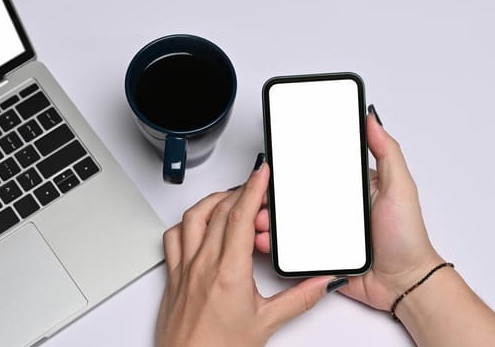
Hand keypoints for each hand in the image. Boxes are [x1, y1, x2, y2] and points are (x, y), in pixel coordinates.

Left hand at [156, 159, 336, 346]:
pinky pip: (172, 238)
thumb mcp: (266, 323)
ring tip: (229, 199)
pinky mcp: (172, 275)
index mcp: (228, 272)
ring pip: (193, 217)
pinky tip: (198, 226)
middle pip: (219, 211)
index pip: (239, 217)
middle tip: (256, 190)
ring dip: (212, 201)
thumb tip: (322, 282)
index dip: (253, 188)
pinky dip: (186, 224)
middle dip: (239, 192)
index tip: (261, 172)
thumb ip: (299, 299)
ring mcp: (184, 267)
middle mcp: (202, 264)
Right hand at [254, 113, 442, 310]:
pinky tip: (266, 239)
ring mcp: (324, 232)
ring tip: (260, 219)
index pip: (316, 171)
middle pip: (295, 197)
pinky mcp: (318, 255)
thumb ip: (387, 152)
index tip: (275, 164)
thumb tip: (372, 119)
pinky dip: (275, 244)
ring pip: (288, 222)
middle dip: (273, 196)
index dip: (294, 167)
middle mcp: (335, 208)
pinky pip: (291, 248)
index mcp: (350, 188)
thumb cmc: (406, 238)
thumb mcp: (400, 188)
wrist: (404, 284)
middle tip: (259, 195)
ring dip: (269, 219)